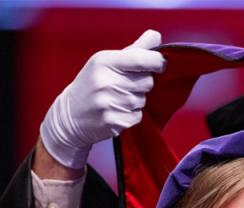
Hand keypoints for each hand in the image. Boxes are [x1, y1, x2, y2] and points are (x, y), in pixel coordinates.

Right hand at [40, 30, 165, 168]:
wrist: (72, 116)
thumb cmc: (92, 85)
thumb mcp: (106, 62)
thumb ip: (134, 50)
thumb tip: (156, 36)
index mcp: (104, 62)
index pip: (141, 59)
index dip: (157, 61)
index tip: (159, 63)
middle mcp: (106, 82)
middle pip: (147, 81)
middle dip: (142, 83)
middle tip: (126, 84)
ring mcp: (110, 103)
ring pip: (143, 100)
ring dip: (136, 100)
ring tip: (118, 98)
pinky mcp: (115, 122)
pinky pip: (138, 116)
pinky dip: (132, 114)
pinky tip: (117, 111)